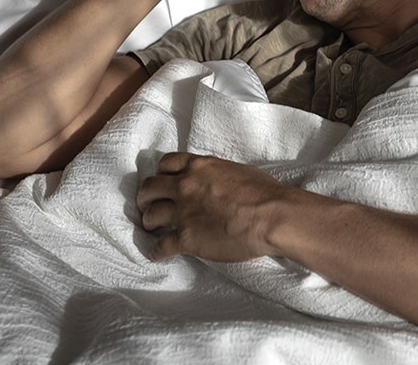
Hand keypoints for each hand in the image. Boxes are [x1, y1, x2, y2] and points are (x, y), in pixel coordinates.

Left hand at [136, 152, 286, 261]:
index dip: (162, 174)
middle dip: (146, 197)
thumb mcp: (238, 170)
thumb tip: (218, 180)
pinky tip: (156, 254)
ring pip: (151, 215)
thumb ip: (218, 174)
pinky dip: (156, 251)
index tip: (163, 182)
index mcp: (199, 167)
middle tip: (148, 204)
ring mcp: (183, 213)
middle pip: (150, 187)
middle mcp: (185, 186)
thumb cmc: (265, 193)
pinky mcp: (186, 238)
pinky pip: (162, 246)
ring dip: (148, 222)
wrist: (271, 217)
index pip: (167, 163)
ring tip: (151, 227)